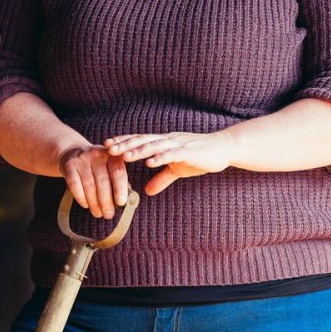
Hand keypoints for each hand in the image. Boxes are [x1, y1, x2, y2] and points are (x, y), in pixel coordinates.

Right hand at [58, 144, 128, 217]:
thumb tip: (128, 199)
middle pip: (102, 182)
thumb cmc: (96, 165)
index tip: (121, 203)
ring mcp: (81, 159)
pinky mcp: (69, 165)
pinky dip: (81, 198)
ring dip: (94, 203)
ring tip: (98, 213)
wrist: (72, 151)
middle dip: (106, 202)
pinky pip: (75, 185)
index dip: (120, 188)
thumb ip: (119, 180)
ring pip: (89, 186)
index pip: (118, 171)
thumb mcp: (109, 166)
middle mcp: (97, 154)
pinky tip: (86, 205)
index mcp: (111, 155)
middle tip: (109, 215)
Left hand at [104, 132, 233, 194]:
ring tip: (124, 156)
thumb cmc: (200, 157)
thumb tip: (147, 191)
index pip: (140, 140)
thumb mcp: (178, 169)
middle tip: (108, 149)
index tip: (107, 145)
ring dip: (139, 150)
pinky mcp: (189, 152)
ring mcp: (178, 145)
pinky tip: (149, 162)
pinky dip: (160, 158)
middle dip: (125, 145)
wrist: (223, 149)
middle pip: (143, 141)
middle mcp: (168, 140)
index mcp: (164, 143)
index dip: (124, 141)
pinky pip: (172, 155)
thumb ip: (162, 178)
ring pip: (155, 146)